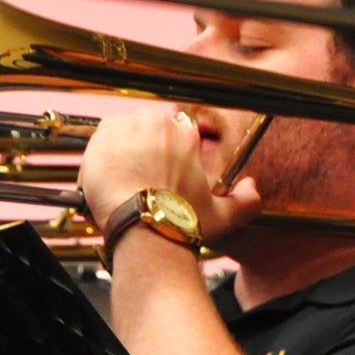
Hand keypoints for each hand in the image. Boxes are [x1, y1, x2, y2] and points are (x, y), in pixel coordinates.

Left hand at [78, 109, 261, 252]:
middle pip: (147, 127)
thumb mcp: (223, 215)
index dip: (165, 149)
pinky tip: (106, 176)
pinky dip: (101, 154)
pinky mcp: (102, 139)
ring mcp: (127, 129)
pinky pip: (100, 138)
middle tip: (140, 175)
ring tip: (123, 177)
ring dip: (122, 149)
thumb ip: (246, 201)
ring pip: (123, 131)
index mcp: (185, 136)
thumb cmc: (180, 223)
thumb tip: (254, 188)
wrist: (143, 229)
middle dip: (143, 147)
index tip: (160, 167)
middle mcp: (157, 125)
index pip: (175, 129)